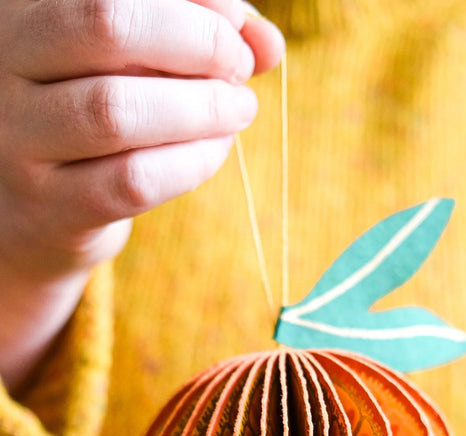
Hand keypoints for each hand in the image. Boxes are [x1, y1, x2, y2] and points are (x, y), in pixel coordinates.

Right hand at [0, 0, 283, 389]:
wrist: (38, 212)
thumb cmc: (98, 115)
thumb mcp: (139, 62)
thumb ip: (200, 37)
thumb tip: (267, 42)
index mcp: (26, 8)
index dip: (194, 0)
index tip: (238, 26)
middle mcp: (7, 63)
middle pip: (108, 26)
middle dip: (198, 42)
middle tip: (239, 67)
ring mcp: (20, 139)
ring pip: (117, 110)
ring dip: (201, 108)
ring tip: (237, 110)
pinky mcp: (51, 207)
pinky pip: (132, 180)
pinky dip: (190, 163)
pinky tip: (214, 151)